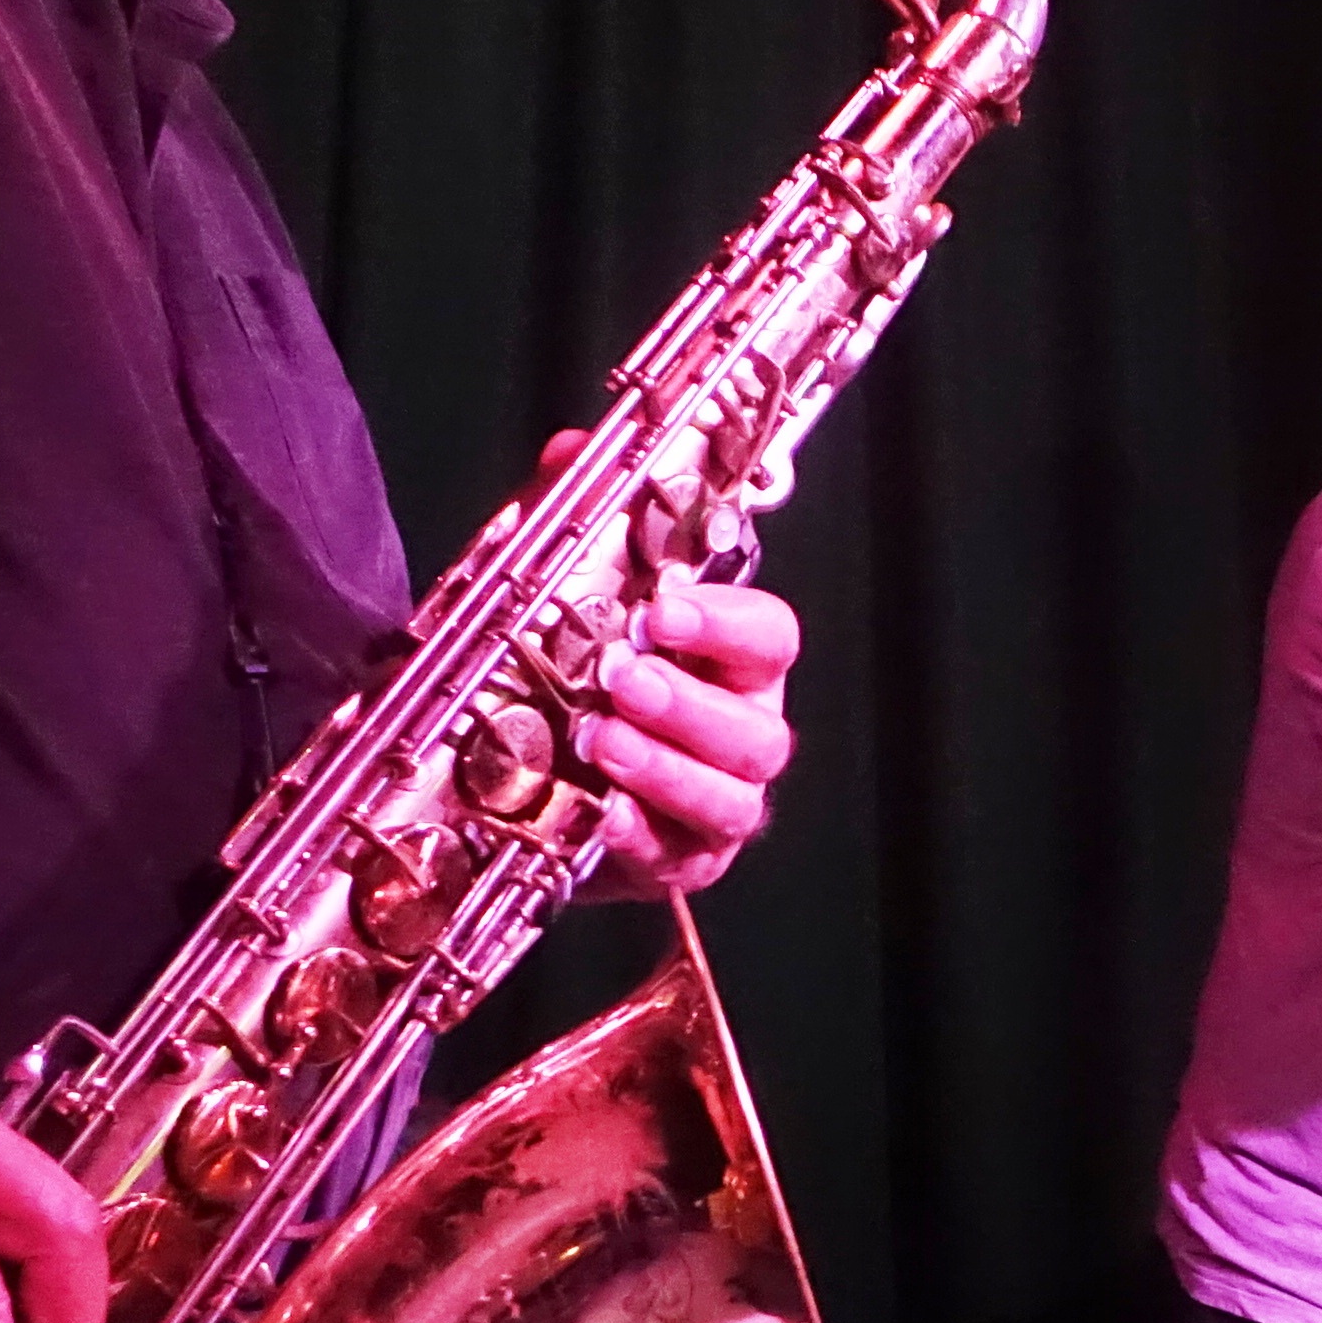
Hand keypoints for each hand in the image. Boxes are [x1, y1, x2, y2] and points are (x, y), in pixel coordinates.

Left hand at [582, 570, 801, 898]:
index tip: (662, 611)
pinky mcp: (679, 861)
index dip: (725, 625)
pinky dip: (637, 834)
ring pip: (729, 799)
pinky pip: (672, 855)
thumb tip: (563, 460)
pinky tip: (603, 811)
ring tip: (601, 741)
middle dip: (689, 706)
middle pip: (756, 731)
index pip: (769, 637)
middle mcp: (741, 738)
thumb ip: (586, 540)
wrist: (552, 786)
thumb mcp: (581, 605)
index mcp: (734, 669)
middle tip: (623, 680)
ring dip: (666, 769)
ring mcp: (718, 806)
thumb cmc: (585, 690)